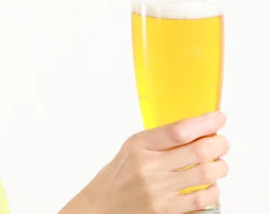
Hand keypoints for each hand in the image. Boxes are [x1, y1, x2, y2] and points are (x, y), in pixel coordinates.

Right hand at [69, 111, 228, 213]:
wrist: (100, 207)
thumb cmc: (118, 177)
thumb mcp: (131, 150)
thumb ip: (159, 141)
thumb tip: (198, 130)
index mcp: (138, 146)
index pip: (178, 130)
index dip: (204, 123)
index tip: (218, 118)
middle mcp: (147, 166)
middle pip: (198, 150)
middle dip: (219, 144)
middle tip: (222, 143)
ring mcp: (156, 190)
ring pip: (205, 174)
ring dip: (220, 167)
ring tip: (218, 165)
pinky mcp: (164, 211)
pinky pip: (202, 199)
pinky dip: (213, 191)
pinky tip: (210, 186)